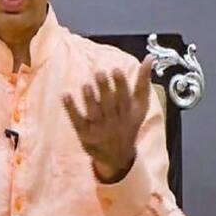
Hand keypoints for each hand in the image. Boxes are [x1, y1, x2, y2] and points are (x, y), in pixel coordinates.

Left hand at [62, 55, 153, 181]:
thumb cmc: (129, 124)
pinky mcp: (84, 134)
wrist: (118, 157)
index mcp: (128, 113)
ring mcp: (99, 128)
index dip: (121, 84)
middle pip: (109, 105)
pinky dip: (71, 109)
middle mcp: (114, 121)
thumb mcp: (140, 106)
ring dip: (90, 100)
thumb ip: (144, 81)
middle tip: (99, 72)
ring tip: (86, 85)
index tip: (116, 69)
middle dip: (105, 89)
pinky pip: (77, 121)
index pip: (125, 98)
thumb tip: (150, 58)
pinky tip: (66, 96)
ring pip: (94, 113)